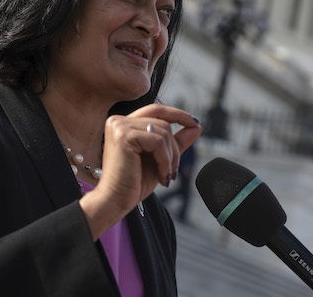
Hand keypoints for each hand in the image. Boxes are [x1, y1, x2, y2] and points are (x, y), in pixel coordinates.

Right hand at [79, 104, 200, 239]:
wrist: (115, 201)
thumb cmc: (133, 183)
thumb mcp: (160, 159)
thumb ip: (175, 142)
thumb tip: (196, 126)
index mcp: (124, 124)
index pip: (156, 110)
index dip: (177, 114)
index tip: (195, 123)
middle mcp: (119, 120)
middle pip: (162, 122)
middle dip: (174, 147)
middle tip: (173, 170)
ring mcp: (120, 126)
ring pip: (163, 132)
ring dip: (171, 157)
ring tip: (165, 175)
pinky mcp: (124, 136)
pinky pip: (157, 141)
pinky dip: (165, 160)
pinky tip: (161, 175)